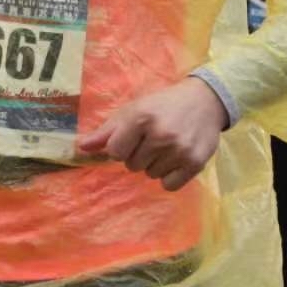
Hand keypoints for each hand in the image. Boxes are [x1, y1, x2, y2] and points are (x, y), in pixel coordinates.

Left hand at [75, 77, 226, 191]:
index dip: (120, 147)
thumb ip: (107, 130)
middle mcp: (160, 134)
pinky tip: (176, 158)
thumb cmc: (163, 105)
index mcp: (141, 117)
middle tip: (153, 139)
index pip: (114, 152)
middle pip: (132, 165)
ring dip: (155, 164)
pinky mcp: (195, 163)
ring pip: (150, 175)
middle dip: (138, 155)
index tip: (132, 138)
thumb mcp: (133, 110)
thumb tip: (81, 148)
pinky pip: (169, 185)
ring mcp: (179, 150)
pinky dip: (170, 176)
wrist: (205, 100)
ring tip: (167, 146)